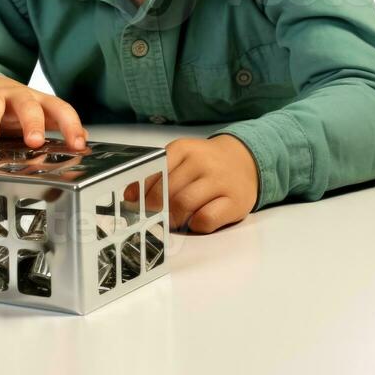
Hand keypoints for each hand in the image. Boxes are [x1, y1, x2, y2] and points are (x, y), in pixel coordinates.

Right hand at [0, 73, 88, 153]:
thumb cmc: (13, 106)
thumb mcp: (36, 114)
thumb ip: (55, 127)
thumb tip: (84, 143)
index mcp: (36, 100)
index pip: (58, 108)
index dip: (70, 125)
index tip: (78, 144)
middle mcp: (13, 97)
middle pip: (26, 104)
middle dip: (31, 121)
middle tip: (35, 139)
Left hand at [126, 134, 258, 233]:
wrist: (246, 161)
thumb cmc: (206, 165)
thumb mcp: (182, 159)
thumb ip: (157, 173)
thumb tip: (129, 196)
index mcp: (183, 149)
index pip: (154, 171)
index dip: (140, 192)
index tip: (133, 204)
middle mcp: (202, 161)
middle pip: (167, 192)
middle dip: (155, 209)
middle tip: (153, 218)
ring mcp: (219, 181)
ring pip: (183, 204)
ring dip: (173, 218)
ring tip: (173, 221)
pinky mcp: (235, 201)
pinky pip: (206, 219)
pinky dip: (195, 225)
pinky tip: (195, 221)